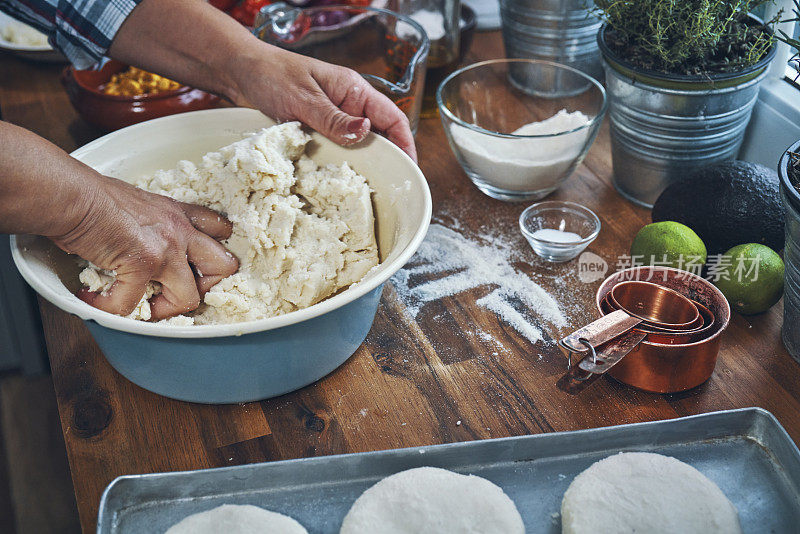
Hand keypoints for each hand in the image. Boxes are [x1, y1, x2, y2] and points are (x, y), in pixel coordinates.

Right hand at [57, 175, 238, 319]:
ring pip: (190, 297)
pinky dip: (110, 308)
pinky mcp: (141, 265)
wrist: (72, 194)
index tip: (198, 267)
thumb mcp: (140, 202)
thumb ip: (152, 222)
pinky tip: (95, 300)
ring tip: (143, 305)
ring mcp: (165, 249)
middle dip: (206, 286)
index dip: (213, 254)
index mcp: (179, 215)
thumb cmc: (93, 195)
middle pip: (224, 266)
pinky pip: (132, 304)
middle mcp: (180, 231)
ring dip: (166, 309)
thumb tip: (142, 241)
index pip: (220, 231)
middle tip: (178, 290)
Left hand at [108, 0, 416, 159]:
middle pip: (379, 135)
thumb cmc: (270, 75)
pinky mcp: (316, 128)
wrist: (238, 71)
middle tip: (389, 189)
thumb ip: (332, 117)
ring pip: (358, 144)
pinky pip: (337, 147)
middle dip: (388, 160)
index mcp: (353, 91)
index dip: (406, 144)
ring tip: (365, 190)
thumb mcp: (302, 98)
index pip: (393, 118)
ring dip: (362, 164)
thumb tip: (364, 131)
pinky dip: (340, 163)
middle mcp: (348, 105)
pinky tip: (337, 180)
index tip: (410, 170)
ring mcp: (332, 117)